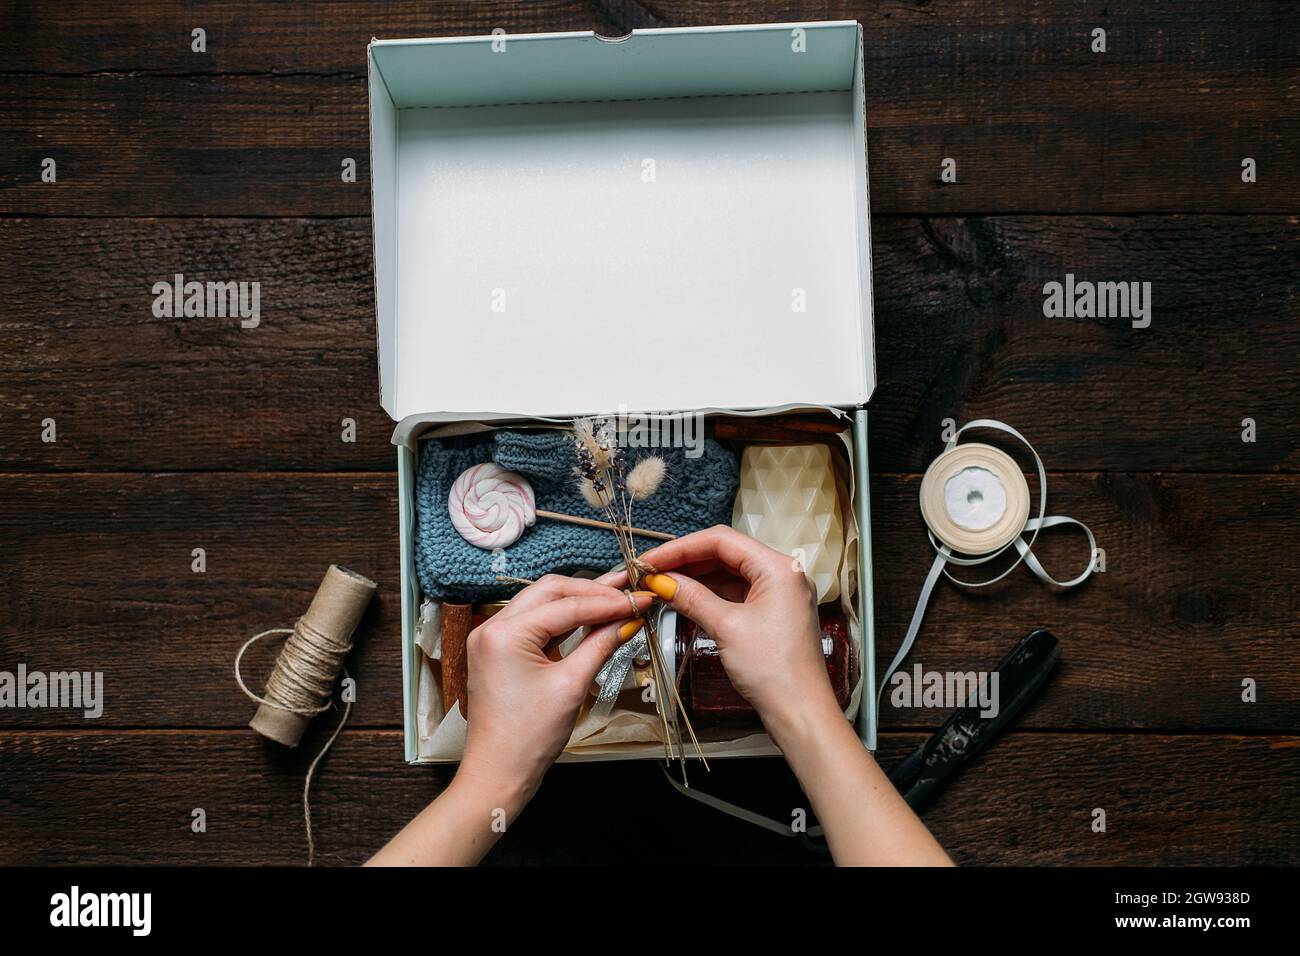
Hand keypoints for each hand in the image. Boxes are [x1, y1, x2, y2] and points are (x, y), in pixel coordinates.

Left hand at [457, 575, 652, 812]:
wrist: (498, 774)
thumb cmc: (528, 738)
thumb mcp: (571, 685)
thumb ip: (600, 644)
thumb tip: (628, 620)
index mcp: (505, 633)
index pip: (567, 605)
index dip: (608, 602)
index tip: (639, 598)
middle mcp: (492, 627)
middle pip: (551, 591)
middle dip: (592, 592)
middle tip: (628, 592)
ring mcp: (493, 638)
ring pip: (542, 603)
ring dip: (579, 601)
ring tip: (616, 599)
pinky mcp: (499, 651)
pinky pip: (535, 623)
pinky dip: (564, 620)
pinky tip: (591, 618)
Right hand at [623, 527, 951, 865]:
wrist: (800, 712)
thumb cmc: (774, 670)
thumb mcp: (726, 627)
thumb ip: (692, 597)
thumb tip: (661, 581)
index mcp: (779, 567)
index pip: (722, 541)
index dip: (681, 547)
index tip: (651, 559)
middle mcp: (782, 574)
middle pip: (725, 554)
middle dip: (686, 561)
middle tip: (650, 571)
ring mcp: (778, 594)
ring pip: (728, 574)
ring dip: (695, 578)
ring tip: (661, 584)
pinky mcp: (771, 613)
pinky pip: (735, 593)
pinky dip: (709, 594)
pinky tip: (684, 598)